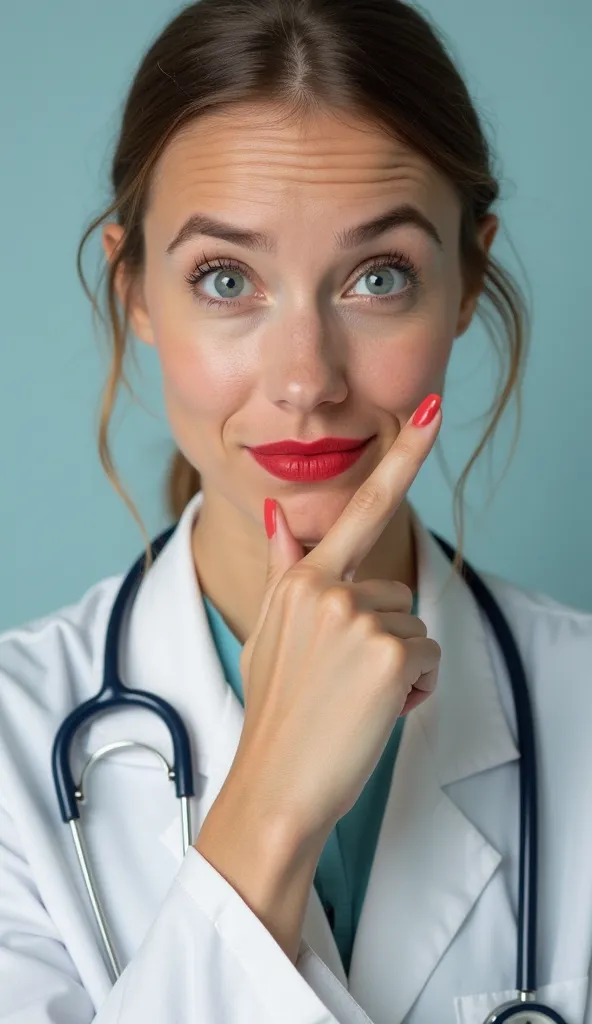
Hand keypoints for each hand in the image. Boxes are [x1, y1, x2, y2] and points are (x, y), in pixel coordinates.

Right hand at [233, 396, 442, 844]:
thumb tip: (277, 513)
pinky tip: (375, 711)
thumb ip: (284, 569)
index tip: (432, 410)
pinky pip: (428, 658)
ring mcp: (360, 618)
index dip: (403, 455)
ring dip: (399, 665)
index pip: (362, 506)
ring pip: (415, 626)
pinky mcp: (390, 652)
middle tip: (343, 681)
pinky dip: (414, 687)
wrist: (275, 784)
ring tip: (353, 698)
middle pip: (397, 592)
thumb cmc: (275, 711)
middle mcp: (330, 587)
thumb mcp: (269, 631)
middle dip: (384, 635)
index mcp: (302, 579)